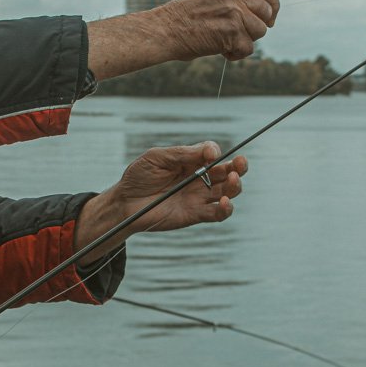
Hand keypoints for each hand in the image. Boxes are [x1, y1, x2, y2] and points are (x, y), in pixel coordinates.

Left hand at [74, 142, 247, 262]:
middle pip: (229, 171)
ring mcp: (199, 197)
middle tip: (240, 163)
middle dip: (239, 166)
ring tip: (233, 181)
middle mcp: (199, 178)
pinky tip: (225, 203)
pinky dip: (226, 209)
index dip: (215, 152)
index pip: (213, 153)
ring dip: (236, 186)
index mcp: (191, 161)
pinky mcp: (196, 214)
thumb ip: (183, 154)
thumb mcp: (158, 157)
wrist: (125, 202)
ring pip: (228, 191)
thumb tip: (211, 151)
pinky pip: (217, 213)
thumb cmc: (139, 176)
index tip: (210, 154)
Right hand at [85, 0, 279, 79]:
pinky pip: (248, 48)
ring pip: (260, 32)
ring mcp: (235, 12)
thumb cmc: (183, 18)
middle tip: (239, 34)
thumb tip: (261, 13)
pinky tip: (219, 51)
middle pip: (266, 12)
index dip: (273, 3)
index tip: (270, 16)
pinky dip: (236, 54)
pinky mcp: (233, 32)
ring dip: (245, 41)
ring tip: (223, 41)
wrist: (164, 30)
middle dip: (257, 26)